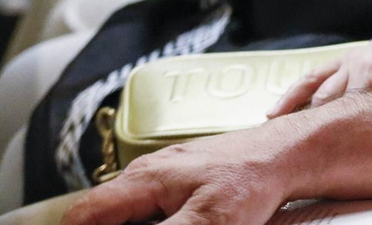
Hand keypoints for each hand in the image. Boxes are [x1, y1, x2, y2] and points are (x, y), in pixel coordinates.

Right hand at [62, 124, 294, 224]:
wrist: (288, 153)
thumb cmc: (252, 179)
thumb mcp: (205, 222)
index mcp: (142, 181)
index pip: (83, 215)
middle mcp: (146, 174)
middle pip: (102, 215)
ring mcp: (165, 175)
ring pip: (128, 212)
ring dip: (132, 224)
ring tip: (168, 223)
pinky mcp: (184, 182)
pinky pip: (152, 208)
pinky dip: (152, 221)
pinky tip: (182, 222)